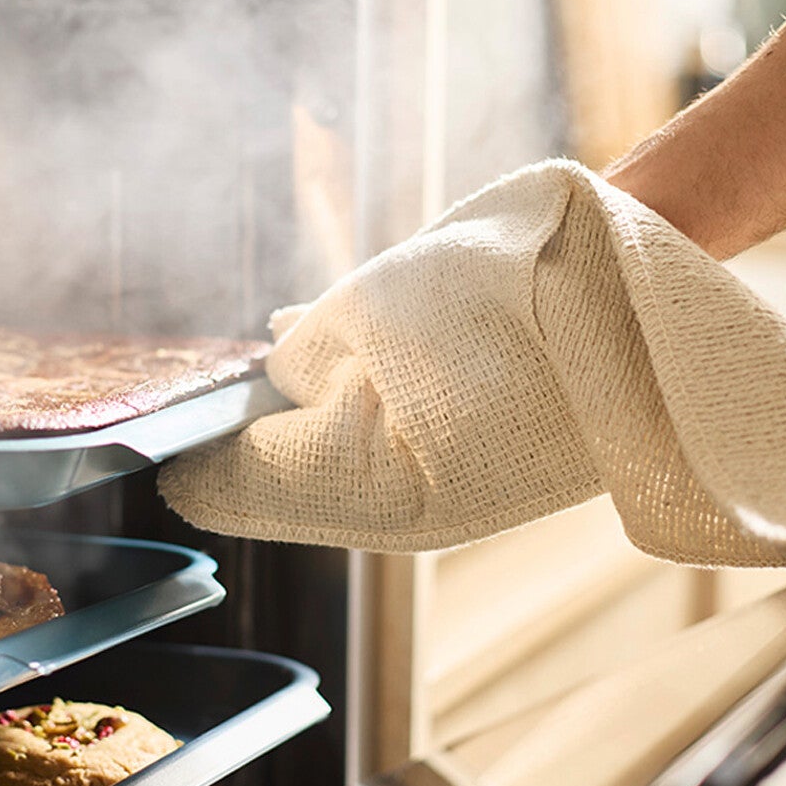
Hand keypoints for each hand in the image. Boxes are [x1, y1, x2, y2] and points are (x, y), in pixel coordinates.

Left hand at [158, 159, 785, 558]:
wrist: (642, 277)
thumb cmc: (513, 287)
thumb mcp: (375, 309)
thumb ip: (299, 358)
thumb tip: (259, 379)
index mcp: (372, 492)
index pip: (227, 486)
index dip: (180, 435)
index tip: (144, 396)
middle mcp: (398, 507)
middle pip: (269, 482)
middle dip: (230, 427)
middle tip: (187, 372)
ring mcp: (436, 482)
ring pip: (317, 457)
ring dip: (280, 409)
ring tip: (240, 361)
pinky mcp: (461, 448)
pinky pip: (369, 429)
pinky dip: (330, 393)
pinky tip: (296, 350)